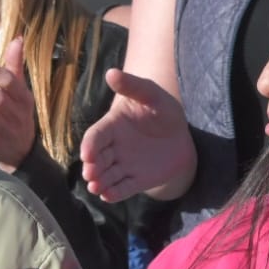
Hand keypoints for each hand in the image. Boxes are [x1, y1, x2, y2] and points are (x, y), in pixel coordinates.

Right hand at [79, 69, 195, 201]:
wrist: (181, 135)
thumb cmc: (162, 110)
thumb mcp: (151, 94)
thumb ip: (132, 86)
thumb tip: (111, 73)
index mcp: (111, 127)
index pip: (95, 137)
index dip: (89, 145)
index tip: (87, 154)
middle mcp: (112, 148)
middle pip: (97, 159)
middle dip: (92, 167)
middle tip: (90, 174)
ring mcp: (123, 166)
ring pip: (107, 176)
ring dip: (99, 182)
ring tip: (95, 187)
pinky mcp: (135, 181)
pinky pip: (123, 188)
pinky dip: (114, 193)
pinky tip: (108, 196)